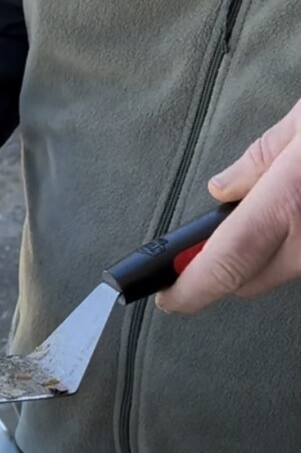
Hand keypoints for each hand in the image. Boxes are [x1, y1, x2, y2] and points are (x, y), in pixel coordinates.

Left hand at [158, 100, 300, 313]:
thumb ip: (262, 155)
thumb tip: (223, 187)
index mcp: (288, 202)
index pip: (223, 264)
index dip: (188, 290)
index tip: (165, 297)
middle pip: (246, 280)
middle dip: (221, 267)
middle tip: (213, 238)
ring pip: (277, 273)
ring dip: (261, 255)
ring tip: (273, 209)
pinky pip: (300, 262)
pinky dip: (289, 248)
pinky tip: (295, 215)